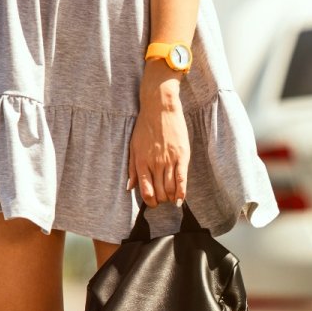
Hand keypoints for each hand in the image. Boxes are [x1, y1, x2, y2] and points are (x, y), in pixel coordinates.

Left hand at [127, 62, 188, 207]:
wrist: (160, 108)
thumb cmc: (145, 126)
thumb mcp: (133, 146)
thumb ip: (132, 168)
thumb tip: (129, 187)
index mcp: (141, 162)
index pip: (146, 191)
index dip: (150, 201)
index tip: (152, 202)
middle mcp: (155, 164)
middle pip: (160, 193)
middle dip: (161, 200)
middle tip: (162, 199)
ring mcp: (169, 160)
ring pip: (171, 189)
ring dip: (170, 197)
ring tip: (171, 196)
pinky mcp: (182, 156)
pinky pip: (182, 179)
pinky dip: (182, 192)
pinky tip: (181, 199)